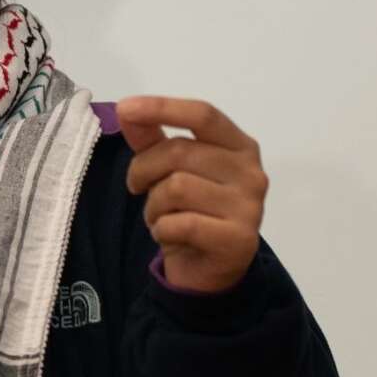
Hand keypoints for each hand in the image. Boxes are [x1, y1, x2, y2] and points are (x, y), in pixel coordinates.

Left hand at [116, 97, 267, 293]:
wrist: (210, 269)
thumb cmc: (191, 209)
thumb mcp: (170, 169)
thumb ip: (152, 138)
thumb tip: (127, 110)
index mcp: (239, 145)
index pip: (203, 115)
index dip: (162, 107)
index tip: (125, 108)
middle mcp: (251, 172)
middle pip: (180, 152)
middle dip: (143, 169)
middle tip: (137, 187)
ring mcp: (249, 206)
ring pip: (177, 188)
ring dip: (153, 205)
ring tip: (159, 216)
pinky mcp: (239, 239)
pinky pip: (181, 224)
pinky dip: (162, 229)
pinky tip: (169, 234)